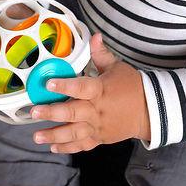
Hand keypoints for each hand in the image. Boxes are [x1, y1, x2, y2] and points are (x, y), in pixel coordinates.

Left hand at [31, 33, 149, 152]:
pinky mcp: (99, 138)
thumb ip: (100, 54)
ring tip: (37, 137)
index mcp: (100, 90)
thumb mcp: (117, 68)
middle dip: (52, 113)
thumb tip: (94, 36)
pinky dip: (68, 148)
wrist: (150, 111)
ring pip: (74, 133)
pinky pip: (82, 145)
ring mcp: (97, 126)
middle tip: (35, 112)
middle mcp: (97, 110)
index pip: (81, 87)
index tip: (48, 84)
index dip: (64, 86)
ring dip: (54, 136)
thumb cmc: (132, 87)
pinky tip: (53, 147)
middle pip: (73, 113)